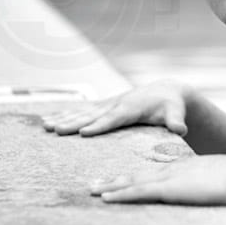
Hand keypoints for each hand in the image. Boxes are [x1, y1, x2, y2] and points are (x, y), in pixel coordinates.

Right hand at [41, 81, 187, 136]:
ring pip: (82, 112)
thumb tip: (180, 130)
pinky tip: (48, 121)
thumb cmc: (171, 106)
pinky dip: (64, 115)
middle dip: (73, 123)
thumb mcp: (176, 112)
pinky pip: (81, 111)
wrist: (166, 91)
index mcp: (132, 108)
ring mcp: (108, 104)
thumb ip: (176, 121)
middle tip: (54, 131)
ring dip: (63, 119)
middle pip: (92, 115)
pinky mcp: (103, 106)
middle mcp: (116, 104)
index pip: (114, 118)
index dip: (99, 125)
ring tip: (45, 126)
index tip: (83, 133)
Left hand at [90, 153, 225, 204]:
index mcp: (183, 170)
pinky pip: (139, 192)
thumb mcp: (221, 186)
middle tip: (93, 184)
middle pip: (137, 176)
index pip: (152, 175)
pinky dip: (120, 194)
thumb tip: (212, 197)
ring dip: (111, 186)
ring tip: (91, 190)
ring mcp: (170, 178)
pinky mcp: (170, 188)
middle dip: (114, 181)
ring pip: (133, 182)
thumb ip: (211, 190)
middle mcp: (172, 171)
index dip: (133, 178)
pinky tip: (106, 197)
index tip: (119, 181)